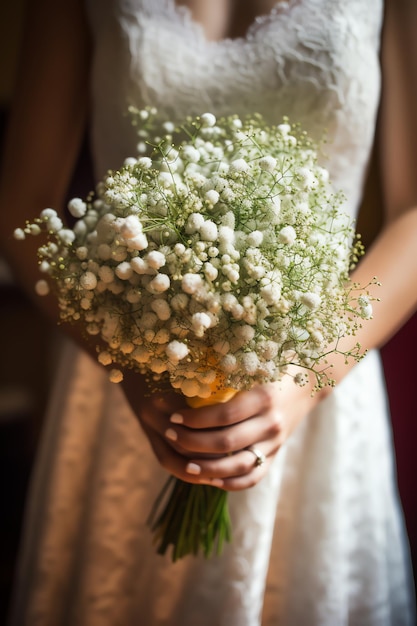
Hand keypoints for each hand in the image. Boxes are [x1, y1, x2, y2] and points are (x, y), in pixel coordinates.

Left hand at [123, 370, 322, 490]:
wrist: (309, 382)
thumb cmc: (274, 365)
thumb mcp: (255, 364)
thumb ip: (228, 369)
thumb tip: (186, 372)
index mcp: (264, 397)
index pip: (224, 415)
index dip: (195, 419)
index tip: (174, 415)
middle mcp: (271, 423)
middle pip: (226, 442)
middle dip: (193, 441)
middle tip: (171, 434)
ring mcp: (275, 443)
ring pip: (238, 466)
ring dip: (209, 468)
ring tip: (186, 465)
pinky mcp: (275, 455)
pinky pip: (253, 477)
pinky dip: (231, 483)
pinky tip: (210, 479)